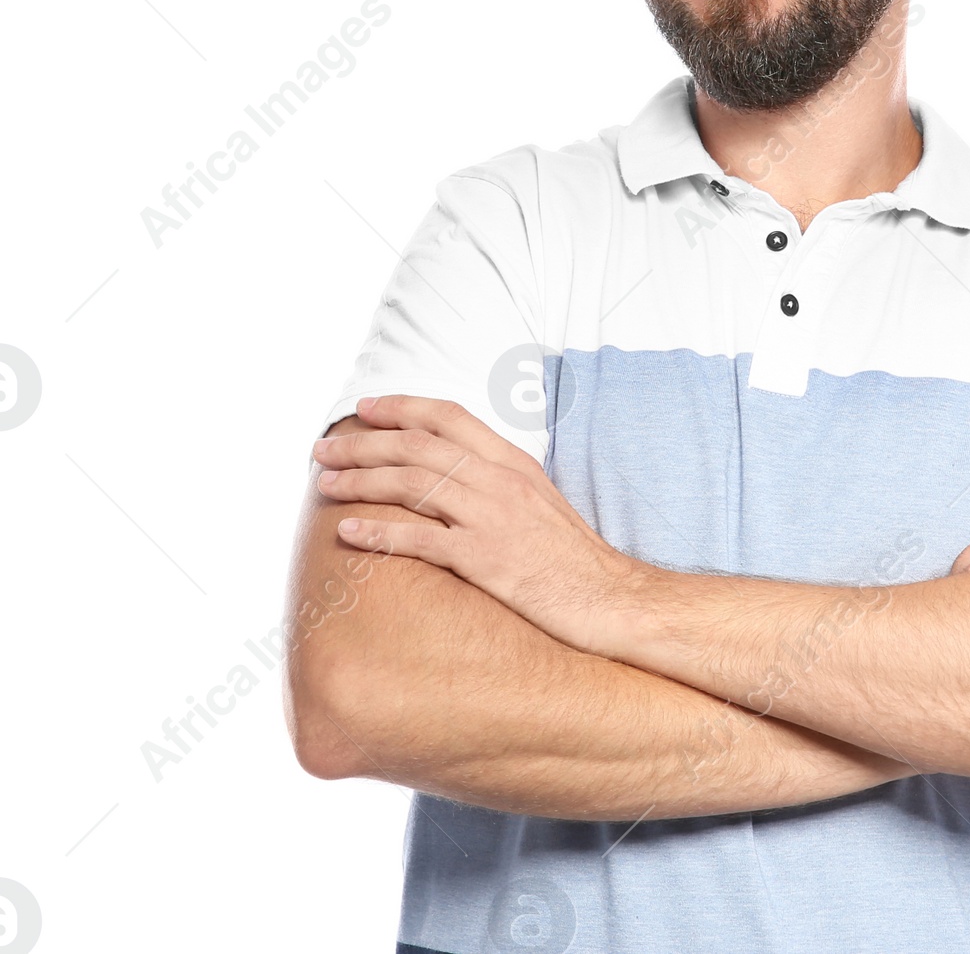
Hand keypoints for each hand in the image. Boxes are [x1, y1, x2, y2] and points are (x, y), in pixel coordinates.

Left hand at [311, 394, 643, 652]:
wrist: (610, 597)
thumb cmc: (573, 557)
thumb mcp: (540, 501)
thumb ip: (500, 482)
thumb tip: (458, 476)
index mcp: (513, 461)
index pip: (449, 417)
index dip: (402, 408)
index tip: (365, 409)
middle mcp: (499, 480)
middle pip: (418, 446)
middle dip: (363, 443)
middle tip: (323, 449)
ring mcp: (492, 517)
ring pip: (412, 483)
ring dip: (360, 480)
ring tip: (324, 483)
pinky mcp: (485, 559)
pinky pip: (420, 539)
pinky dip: (378, 530)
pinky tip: (348, 530)